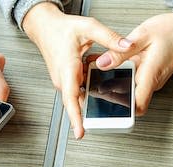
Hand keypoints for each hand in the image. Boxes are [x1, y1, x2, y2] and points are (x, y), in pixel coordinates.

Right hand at [23, 2, 133, 138]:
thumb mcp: (88, 27)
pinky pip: (81, 89)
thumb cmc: (61, 29)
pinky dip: (92, 84)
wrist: (45, 27)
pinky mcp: (67, 81)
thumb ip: (109, 37)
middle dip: (95, 107)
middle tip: (113, 105)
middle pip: (79, 102)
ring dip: (95, 92)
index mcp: (67, 69)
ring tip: (106, 80)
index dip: (75, 118)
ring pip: (82, 96)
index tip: (80, 133)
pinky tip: (99, 73)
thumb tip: (127, 46)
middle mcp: (63, 79)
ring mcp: (64, 82)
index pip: (71, 99)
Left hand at [96, 0, 172, 115]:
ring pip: (131, 88)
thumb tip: (103, 64)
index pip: (138, 106)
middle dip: (111, 92)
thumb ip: (121, 52)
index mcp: (151, 75)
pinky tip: (118, 62)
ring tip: (106, 65)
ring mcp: (153, 80)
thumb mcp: (142, 36)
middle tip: (98, 78)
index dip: (122, 110)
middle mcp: (153, 81)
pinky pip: (135, 80)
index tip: (106, 102)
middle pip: (129, 98)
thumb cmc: (171, 30)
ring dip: (117, 80)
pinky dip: (124, 73)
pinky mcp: (152, 76)